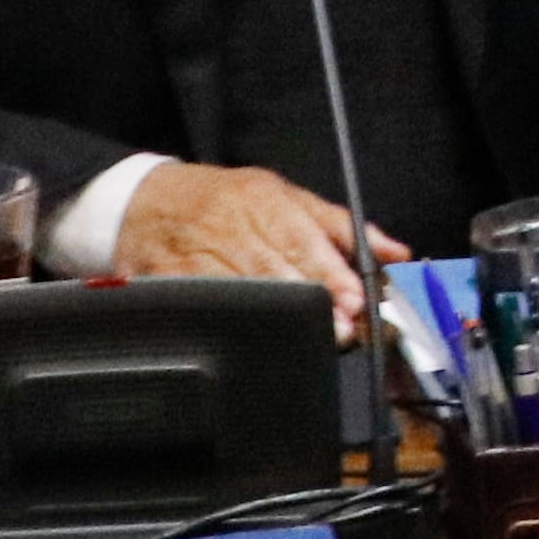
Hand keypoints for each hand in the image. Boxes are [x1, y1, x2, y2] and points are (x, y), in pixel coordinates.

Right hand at [112, 160, 412, 337]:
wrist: (143, 201)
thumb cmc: (224, 201)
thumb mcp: (285, 198)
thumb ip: (342, 227)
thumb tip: (395, 252)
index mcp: (263, 200)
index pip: (304, 238)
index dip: (331, 274)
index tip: (355, 300)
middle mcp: (230, 223)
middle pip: (275, 267)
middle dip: (311, 301)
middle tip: (342, 330)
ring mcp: (194, 252)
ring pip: (240, 288)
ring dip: (275, 317)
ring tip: (308, 339)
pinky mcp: (163, 280)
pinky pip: (198, 304)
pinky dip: (225, 322)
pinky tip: (247, 340)